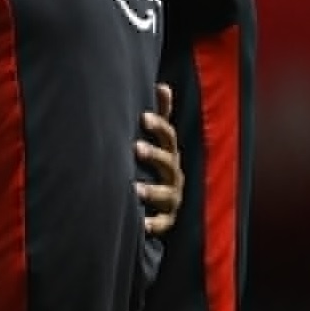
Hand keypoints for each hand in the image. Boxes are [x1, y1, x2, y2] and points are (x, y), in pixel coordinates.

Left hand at [135, 82, 182, 235]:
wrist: (161, 205)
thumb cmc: (154, 166)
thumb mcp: (157, 143)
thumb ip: (160, 117)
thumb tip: (162, 85)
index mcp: (169, 154)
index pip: (168, 137)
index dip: (159, 126)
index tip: (143, 117)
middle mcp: (174, 175)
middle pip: (168, 163)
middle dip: (154, 155)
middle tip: (136, 148)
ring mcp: (172, 198)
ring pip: (167, 194)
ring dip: (152, 191)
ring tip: (135, 190)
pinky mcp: (166, 220)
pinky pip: (162, 224)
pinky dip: (152, 225)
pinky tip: (141, 225)